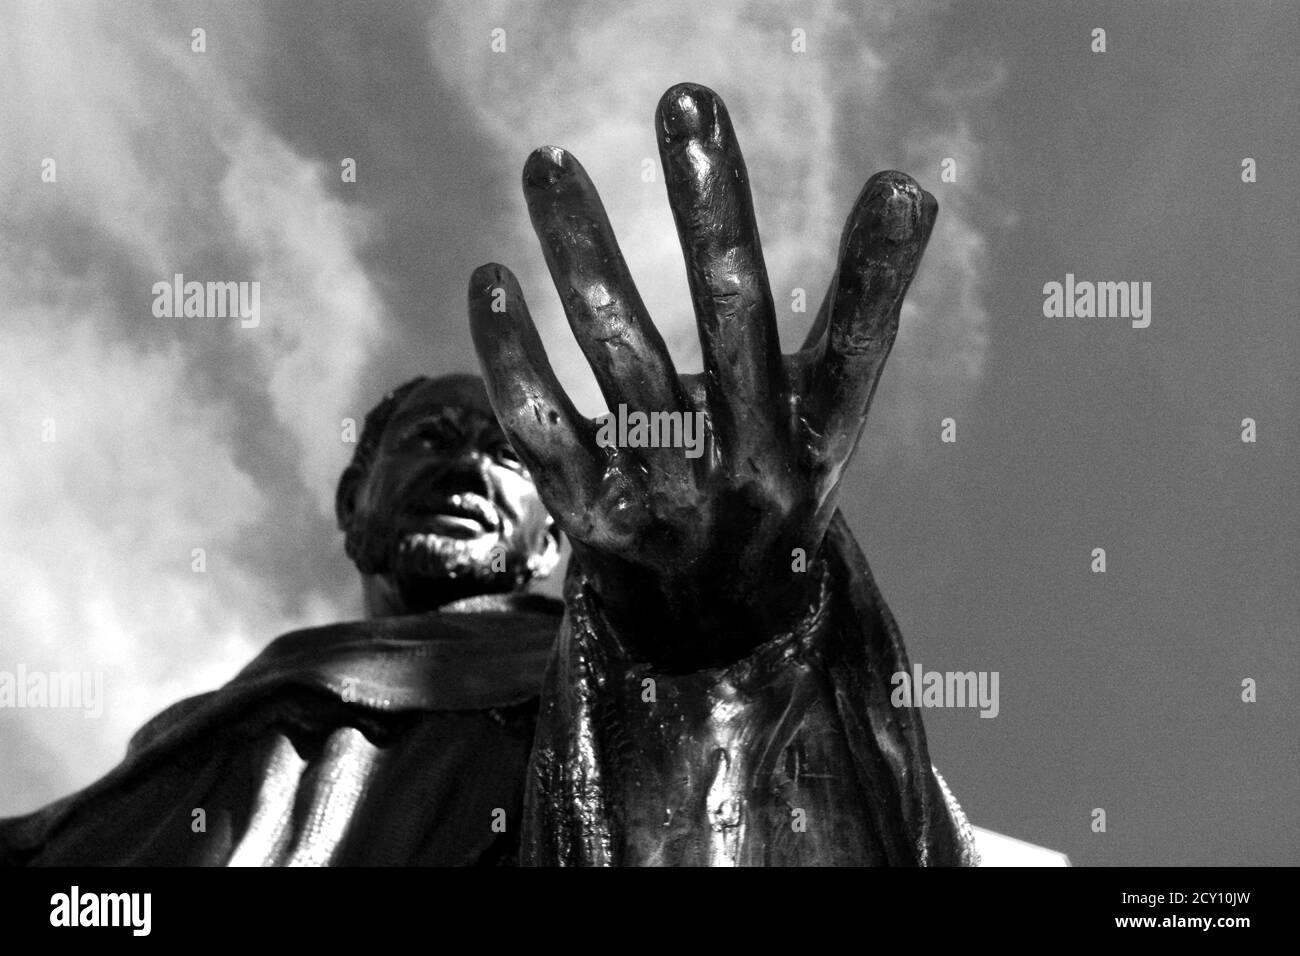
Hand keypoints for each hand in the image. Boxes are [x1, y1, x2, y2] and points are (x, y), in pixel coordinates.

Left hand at [469, 83, 936, 669]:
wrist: (713, 630)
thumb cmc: (774, 487)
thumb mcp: (826, 416)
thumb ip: (864, 309)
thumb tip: (912, 183)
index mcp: (817, 439)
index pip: (857, 344)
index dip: (876, 267)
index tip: (898, 183)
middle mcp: (751, 463)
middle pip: (736, 320)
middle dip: (714, 206)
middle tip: (686, 97)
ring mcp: (669, 492)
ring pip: (621, 354)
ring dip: (584, 251)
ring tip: (549, 160)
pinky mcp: (594, 517)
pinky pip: (543, 428)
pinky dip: (512, 356)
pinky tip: (492, 279)